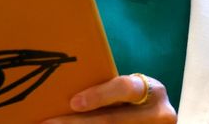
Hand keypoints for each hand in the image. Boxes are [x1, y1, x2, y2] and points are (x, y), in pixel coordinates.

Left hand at [42, 73, 176, 122]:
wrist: (156, 118)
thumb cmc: (136, 99)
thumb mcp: (132, 89)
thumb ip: (110, 89)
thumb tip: (66, 89)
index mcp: (154, 91)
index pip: (125, 88)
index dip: (99, 95)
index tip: (73, 103)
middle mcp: (159, 115)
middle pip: (112, 120)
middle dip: (76, 122)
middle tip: (48, 123)